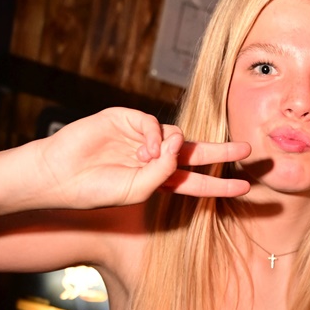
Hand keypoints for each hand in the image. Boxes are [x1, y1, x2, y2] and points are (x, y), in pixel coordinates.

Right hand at [34, 107, 251, 208]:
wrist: (62, 174)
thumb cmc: (97, 189)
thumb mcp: (139, 190)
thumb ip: (164, 171)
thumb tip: (179, 143)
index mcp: (158, 180)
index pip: (196, 182)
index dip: (220, 184)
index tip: (246, 186)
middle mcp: (154, 157)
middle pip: (196, 153)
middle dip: (222, 152)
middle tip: (247, 149)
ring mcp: (141, 137)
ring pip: (175, 135)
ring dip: (170, 149)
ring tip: (147, 160)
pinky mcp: (127, 119)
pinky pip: (154, 122)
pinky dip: (153, 135)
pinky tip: (141, 149)